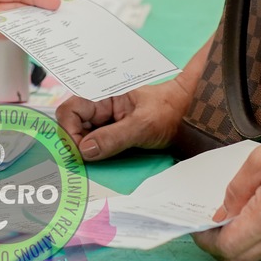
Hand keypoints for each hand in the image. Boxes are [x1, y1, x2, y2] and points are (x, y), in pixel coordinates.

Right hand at [57, 77, 191, 160]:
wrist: (190, 117)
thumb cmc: (170, 112)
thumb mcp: (143, 125)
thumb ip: (113, 137)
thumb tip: (84, 150)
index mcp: (104, 96)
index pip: (71, 110)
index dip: (69, 131)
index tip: (80, 152)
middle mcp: (101, 108)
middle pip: (73, 125)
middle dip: (75, 144)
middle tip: (86, 162)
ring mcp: (106, 123)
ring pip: (82, 138)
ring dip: (86, 153)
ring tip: (95, 164)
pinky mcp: (113, 136)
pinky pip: (96, 146)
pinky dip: (95, 156)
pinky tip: (102, 163)